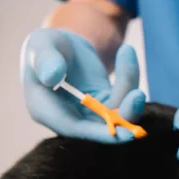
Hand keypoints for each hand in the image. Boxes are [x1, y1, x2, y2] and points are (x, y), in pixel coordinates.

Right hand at [20, 28, 145, 142]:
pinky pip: (123, 99)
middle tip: (138, 95)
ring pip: (118, 114)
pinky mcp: (105, 106)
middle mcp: (69, 118)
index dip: (99, 132)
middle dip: (123, 116)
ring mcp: (90, 115)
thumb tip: (52, 75)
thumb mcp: (41, 45)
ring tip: (127, 53)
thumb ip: (45, 60)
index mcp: (44, 109)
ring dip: (130, 90)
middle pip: (101, 128)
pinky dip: (129, 77)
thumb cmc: (45, 47)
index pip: (72, 128)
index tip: (125, 132)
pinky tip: (126, 52)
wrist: (62, 46)